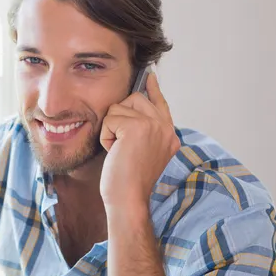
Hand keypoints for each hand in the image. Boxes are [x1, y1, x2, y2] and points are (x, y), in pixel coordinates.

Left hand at [99, 73, 179, 210]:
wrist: (128, 199)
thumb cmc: (129, 180)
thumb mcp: (144, 151)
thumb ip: (146, 130)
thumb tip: (135, 105)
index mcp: (169, 134)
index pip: (160, 103)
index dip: (153, 89)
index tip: (150, 76)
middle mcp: (165, 127)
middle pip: (135, 99)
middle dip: (119, 117)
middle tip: (122, 144)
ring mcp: (153, 125)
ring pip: (119, 107)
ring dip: (111, 128)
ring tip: (119, 150)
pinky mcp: (137, 127)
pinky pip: (110, 119)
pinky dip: (106, 136)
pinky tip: (114, 152)